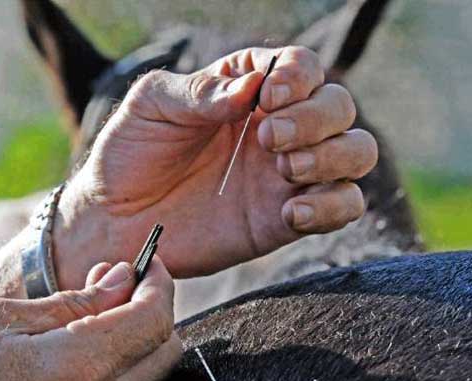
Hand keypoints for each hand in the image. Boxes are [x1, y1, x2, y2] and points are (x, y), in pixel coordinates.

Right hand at [0, 258, 180, 380]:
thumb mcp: (2, 318)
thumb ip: (76, 301)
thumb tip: (123, 278)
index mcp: (80, 367)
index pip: (155, 319)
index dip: (159, 284)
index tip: (150, 265)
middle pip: (166, 350)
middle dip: (154, 311)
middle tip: (118, 287)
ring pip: (147, 377)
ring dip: (135, 341)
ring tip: (89, 318)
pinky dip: (117, 371)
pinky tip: (78, 354)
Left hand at [54, 46, 377, 288]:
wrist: (115, 222)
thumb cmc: (129, 154)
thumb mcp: (152, 106)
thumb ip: (201, 92)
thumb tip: (253, 87)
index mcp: (249, 91)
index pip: (303, 67)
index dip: (298, 77)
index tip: (267, 99)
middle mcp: (280, 128)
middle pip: (340, 106)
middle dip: (316, 118)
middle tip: (270, 140)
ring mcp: (289, 175)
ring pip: (356, 152)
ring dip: (334, 156)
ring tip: (286, 169)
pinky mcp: (288, 220)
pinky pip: (345, 206)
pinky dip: (333, 206)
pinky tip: (292, 212)